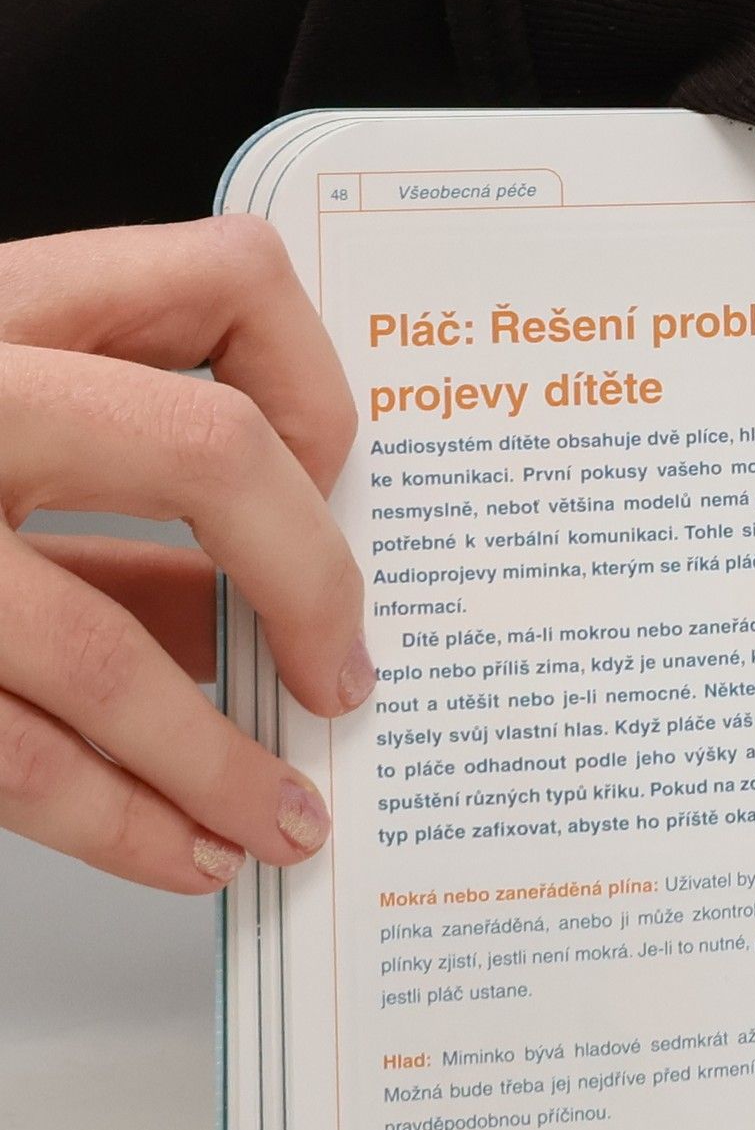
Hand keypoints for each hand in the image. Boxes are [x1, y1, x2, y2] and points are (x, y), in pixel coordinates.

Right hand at [0, 217, 369, 892]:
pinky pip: (11, 756)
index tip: (340, 484)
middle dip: (313, 583)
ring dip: (218, 762)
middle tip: (345, 673)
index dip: (317, 388)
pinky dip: (120, 823)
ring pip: (99, 651)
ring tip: (282, 821)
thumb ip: (115, 495)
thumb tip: (261, 604)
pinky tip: (181, 850)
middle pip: (203, 451)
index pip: (223, 280)